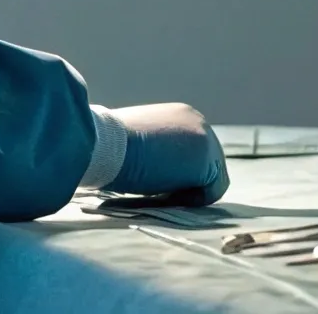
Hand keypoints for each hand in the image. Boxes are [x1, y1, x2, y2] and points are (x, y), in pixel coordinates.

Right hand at [106, 103, 228, 204]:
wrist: (105, 143)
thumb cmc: (111, 145)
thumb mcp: (139, 140)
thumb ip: (158, 148)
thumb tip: (161, 168)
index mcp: (182, 116)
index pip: (193, 151)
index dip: (178, 172)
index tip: (155, 181)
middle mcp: (200, 123)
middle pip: (208, 164)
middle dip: (187, 182)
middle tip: (158, 192)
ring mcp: (207, 141)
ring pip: (212, 179)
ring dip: (189, 191)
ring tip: (159, 193)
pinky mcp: (207, 161)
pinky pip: (212, 192)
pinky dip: (192, 200)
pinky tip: (166, 195)